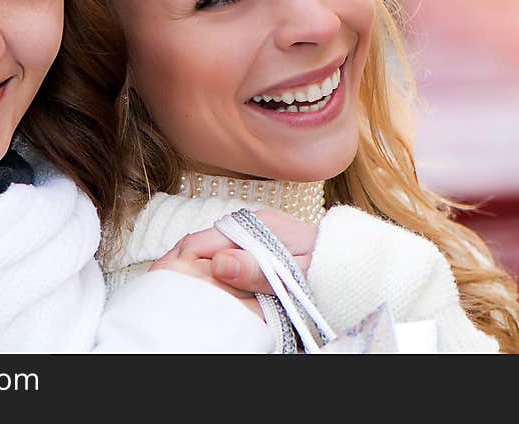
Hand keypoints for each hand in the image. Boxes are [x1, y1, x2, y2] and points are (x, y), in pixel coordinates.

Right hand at [148, 208, 318, 315]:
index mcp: (258, 224)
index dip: (179, 263)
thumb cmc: (330, 271)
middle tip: (164, 293)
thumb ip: (259, 269)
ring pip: (206, 251)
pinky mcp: (254, 249)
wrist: (355, 267)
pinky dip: (208, 274)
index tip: (166, 285)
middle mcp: (250, 225)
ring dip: (192, 271)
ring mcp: (251, 236)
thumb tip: (218, 263)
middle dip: (179, 266)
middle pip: (199, 244)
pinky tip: (203, 290)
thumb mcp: (297, 273)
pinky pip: (221, 258)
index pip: (202, 239)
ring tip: (178, 294)